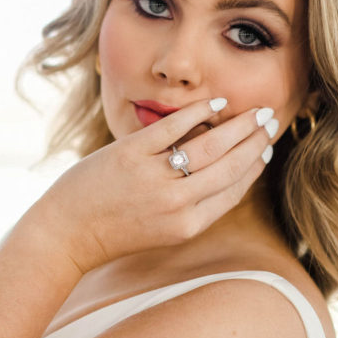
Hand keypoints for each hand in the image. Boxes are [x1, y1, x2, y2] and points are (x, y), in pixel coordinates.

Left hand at [37, 98, 277, 273]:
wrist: (68, 233)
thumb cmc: (116, 229)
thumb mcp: (164, 230)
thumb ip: (193, 206)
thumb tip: (224, 172)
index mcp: (188, 226)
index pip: (234, 190)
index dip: (255, 166)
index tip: (267, 147)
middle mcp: (176, 204)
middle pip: (230, 165)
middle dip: (255, 140)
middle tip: (270, 121)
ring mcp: (154, 178)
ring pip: (209, 145)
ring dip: (237, 125)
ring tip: (253, 112)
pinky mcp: (131, 154)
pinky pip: (174, 127)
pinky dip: (199, 112)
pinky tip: (215, 104)